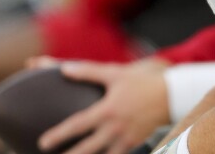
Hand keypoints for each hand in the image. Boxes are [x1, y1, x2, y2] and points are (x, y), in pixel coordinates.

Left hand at [33, 57, 170, 153]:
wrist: (170, 95)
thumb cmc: (140, 82)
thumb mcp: (114, 73)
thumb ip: (88, 72)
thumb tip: (64, 68)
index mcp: (107, 110)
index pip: (78, 126)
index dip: (59, 135)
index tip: (43, 142)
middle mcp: (114, 128)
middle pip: (87, 149)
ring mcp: (125, 139)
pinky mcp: (133, 144)